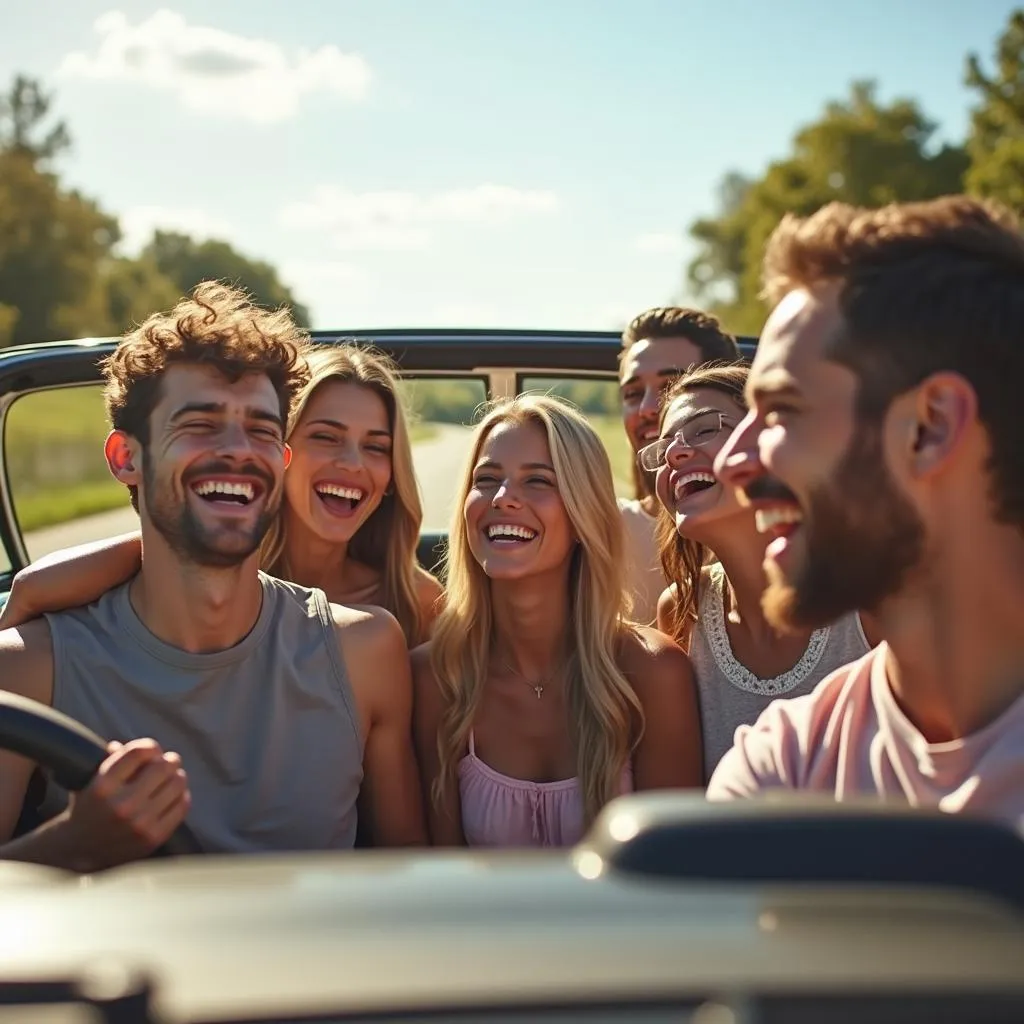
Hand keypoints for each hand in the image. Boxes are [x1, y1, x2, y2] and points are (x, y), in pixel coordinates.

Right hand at [64, 738, 190, 870]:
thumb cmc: (89, 806)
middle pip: (164, 766)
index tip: (150, 751)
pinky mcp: (154, 837)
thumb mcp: (90, 780)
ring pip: (178, 783)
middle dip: (167, 760)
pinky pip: (182, 805)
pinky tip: (172, 796)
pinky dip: (181, 796)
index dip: (149, 747)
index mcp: (102, 787)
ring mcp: (140, 823)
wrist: (80, 851)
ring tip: (170, 778)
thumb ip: (111, 759)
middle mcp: (122, 805)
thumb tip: (129, 746)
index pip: (139, 751)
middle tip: (166, 762)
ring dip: (177, 776)